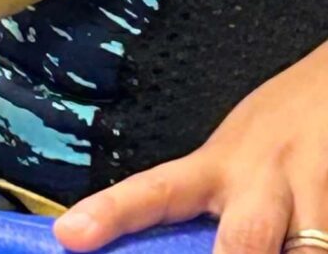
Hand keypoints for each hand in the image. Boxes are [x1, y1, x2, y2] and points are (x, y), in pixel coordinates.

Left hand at [55, 42, 327, 253]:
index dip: (111, 213)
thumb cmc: (281, 131)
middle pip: (242, 243)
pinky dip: (319, 243)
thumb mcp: (235, 156)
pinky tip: (310, 239)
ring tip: (281, 245)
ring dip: (294, 253)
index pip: (154, 191)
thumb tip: (173, 244)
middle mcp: (258, 179)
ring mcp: (311, 191)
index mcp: (215, 166)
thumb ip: (207, 199)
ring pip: (308, 250)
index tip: (69, 235)